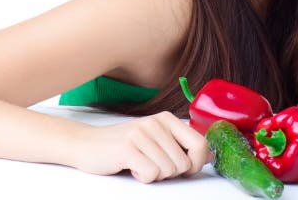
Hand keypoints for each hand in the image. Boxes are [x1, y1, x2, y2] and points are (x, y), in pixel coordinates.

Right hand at [70, 111, 213, 182]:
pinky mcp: (127, 148)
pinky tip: (130, 167)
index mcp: (167, 119)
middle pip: (184, 164)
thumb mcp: (156, 140)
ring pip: (168, 171)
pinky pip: (150, 174)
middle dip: (169, 173)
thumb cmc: (124, 145)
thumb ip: (181, 146)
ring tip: (138, 163)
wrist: (86, 144)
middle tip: (150, 164)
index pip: (200, 145)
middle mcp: (156, 123)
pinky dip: (142, 177)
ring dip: (153, 175)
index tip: (183, 168)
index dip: (196, 164)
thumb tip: (210, 156)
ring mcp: (141, 134)